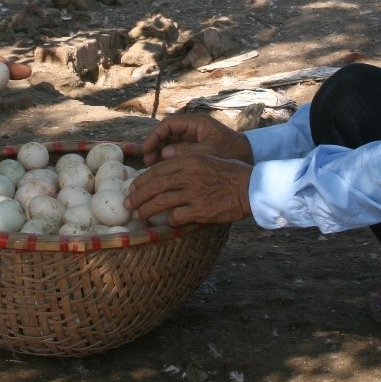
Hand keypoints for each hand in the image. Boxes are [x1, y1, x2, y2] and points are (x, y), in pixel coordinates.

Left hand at [125, 153, 252, 225]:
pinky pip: (176, 216)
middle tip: (128, 205)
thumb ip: (186, 165)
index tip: (133, 188)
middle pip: (154, 186)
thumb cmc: (231, 173)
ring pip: (160, 202)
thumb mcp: (207, 159)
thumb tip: (164, 176)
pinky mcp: (200, 210)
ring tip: (138, 216)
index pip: (157, 170)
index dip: (142, 180)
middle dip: (137, 196)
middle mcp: (189, 175)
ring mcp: (194, 193)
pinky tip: (165, 223)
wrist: (252, 188)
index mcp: (189, 160)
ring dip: (146, 210)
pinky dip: (168, 220)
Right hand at [142, 113, 253, 166]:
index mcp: (197, 122)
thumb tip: (164, 154)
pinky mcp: (196, 148)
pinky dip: (169, 159)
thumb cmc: (233, 152)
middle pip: (167, 133)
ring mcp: (194, 138)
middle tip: (147, 162)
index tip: (146, 150)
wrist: (251, 158)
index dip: (155, 136)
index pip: (168, 124)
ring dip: (160, 153)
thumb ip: (186, 152)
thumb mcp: (209, 152)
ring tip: (152, 168)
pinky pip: (177, 151)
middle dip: (155, 146)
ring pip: (170, 143)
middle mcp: (193, 128)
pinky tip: (163, 171)